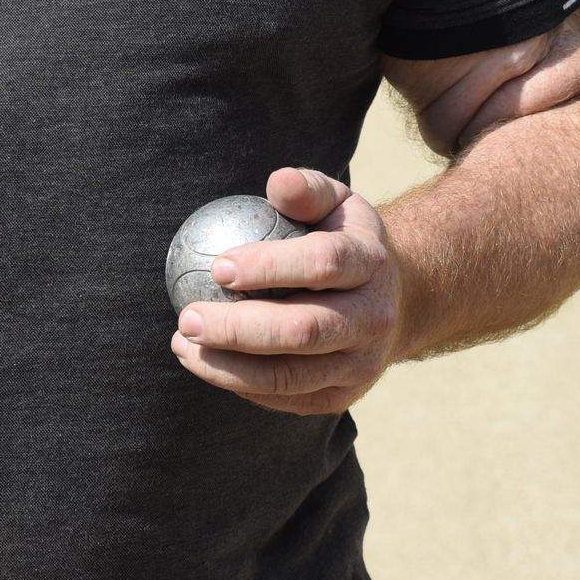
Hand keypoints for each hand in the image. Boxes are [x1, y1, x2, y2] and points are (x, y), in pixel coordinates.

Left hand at [169, 167, 404, 416]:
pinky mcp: (343, 396)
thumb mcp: (335, 202)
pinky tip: (208, 363)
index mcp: (371, 263)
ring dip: (229, 367)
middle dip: (238, 328)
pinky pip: (287, 398)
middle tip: (187, 318)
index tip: (216, 268)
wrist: (395, 300)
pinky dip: (243, 386)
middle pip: (303, 331)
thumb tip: (277, 181)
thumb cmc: (344, 239)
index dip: (269, 266)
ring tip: (183, 345)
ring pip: (291, 376)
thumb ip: (306, 190)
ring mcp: (362, 364)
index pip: (323, 264)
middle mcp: (374, 318)